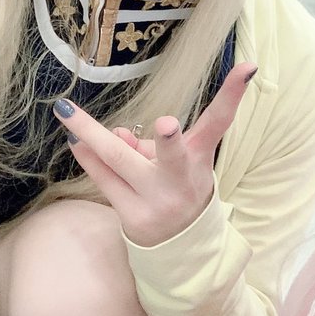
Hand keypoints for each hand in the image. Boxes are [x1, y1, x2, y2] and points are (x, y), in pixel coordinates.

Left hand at [53, 63, 257, 245]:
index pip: (219, 122)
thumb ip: (147, 145)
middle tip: (167, 124)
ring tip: (67, 112)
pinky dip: (89, 158)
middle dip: (168, 141)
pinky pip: (104, 180)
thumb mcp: (174, 163)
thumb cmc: (176, 188)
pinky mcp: (134, 217)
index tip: (247, 68)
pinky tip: (76, 142)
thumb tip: (116, 133)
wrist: (182, 247)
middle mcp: (181, 180)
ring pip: (120, 162)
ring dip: (91, 135)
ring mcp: (157, 200)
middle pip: (172, 156)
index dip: (232, 95)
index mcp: (199, 158)